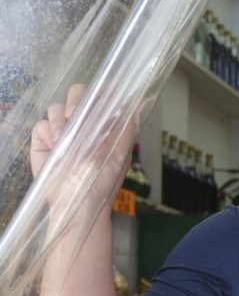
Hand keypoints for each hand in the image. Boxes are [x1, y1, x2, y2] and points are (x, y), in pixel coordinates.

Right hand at [31, 84, 134, 212]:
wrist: (78, 204)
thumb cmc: (102, 182)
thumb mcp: (119, 155)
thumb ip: (128, 128)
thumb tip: (142, 104)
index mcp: (103, 125)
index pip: (100, 96)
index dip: (98, 92)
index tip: (97, 98)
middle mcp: (83, 124)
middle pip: (76, 95)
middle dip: (75, 100)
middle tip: (75, 115)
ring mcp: (62, 131)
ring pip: (56, 108)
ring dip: (60, 121)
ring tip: (64, 140)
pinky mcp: (43, 141)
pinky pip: (40, 125)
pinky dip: (46, 133)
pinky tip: (54, 147)